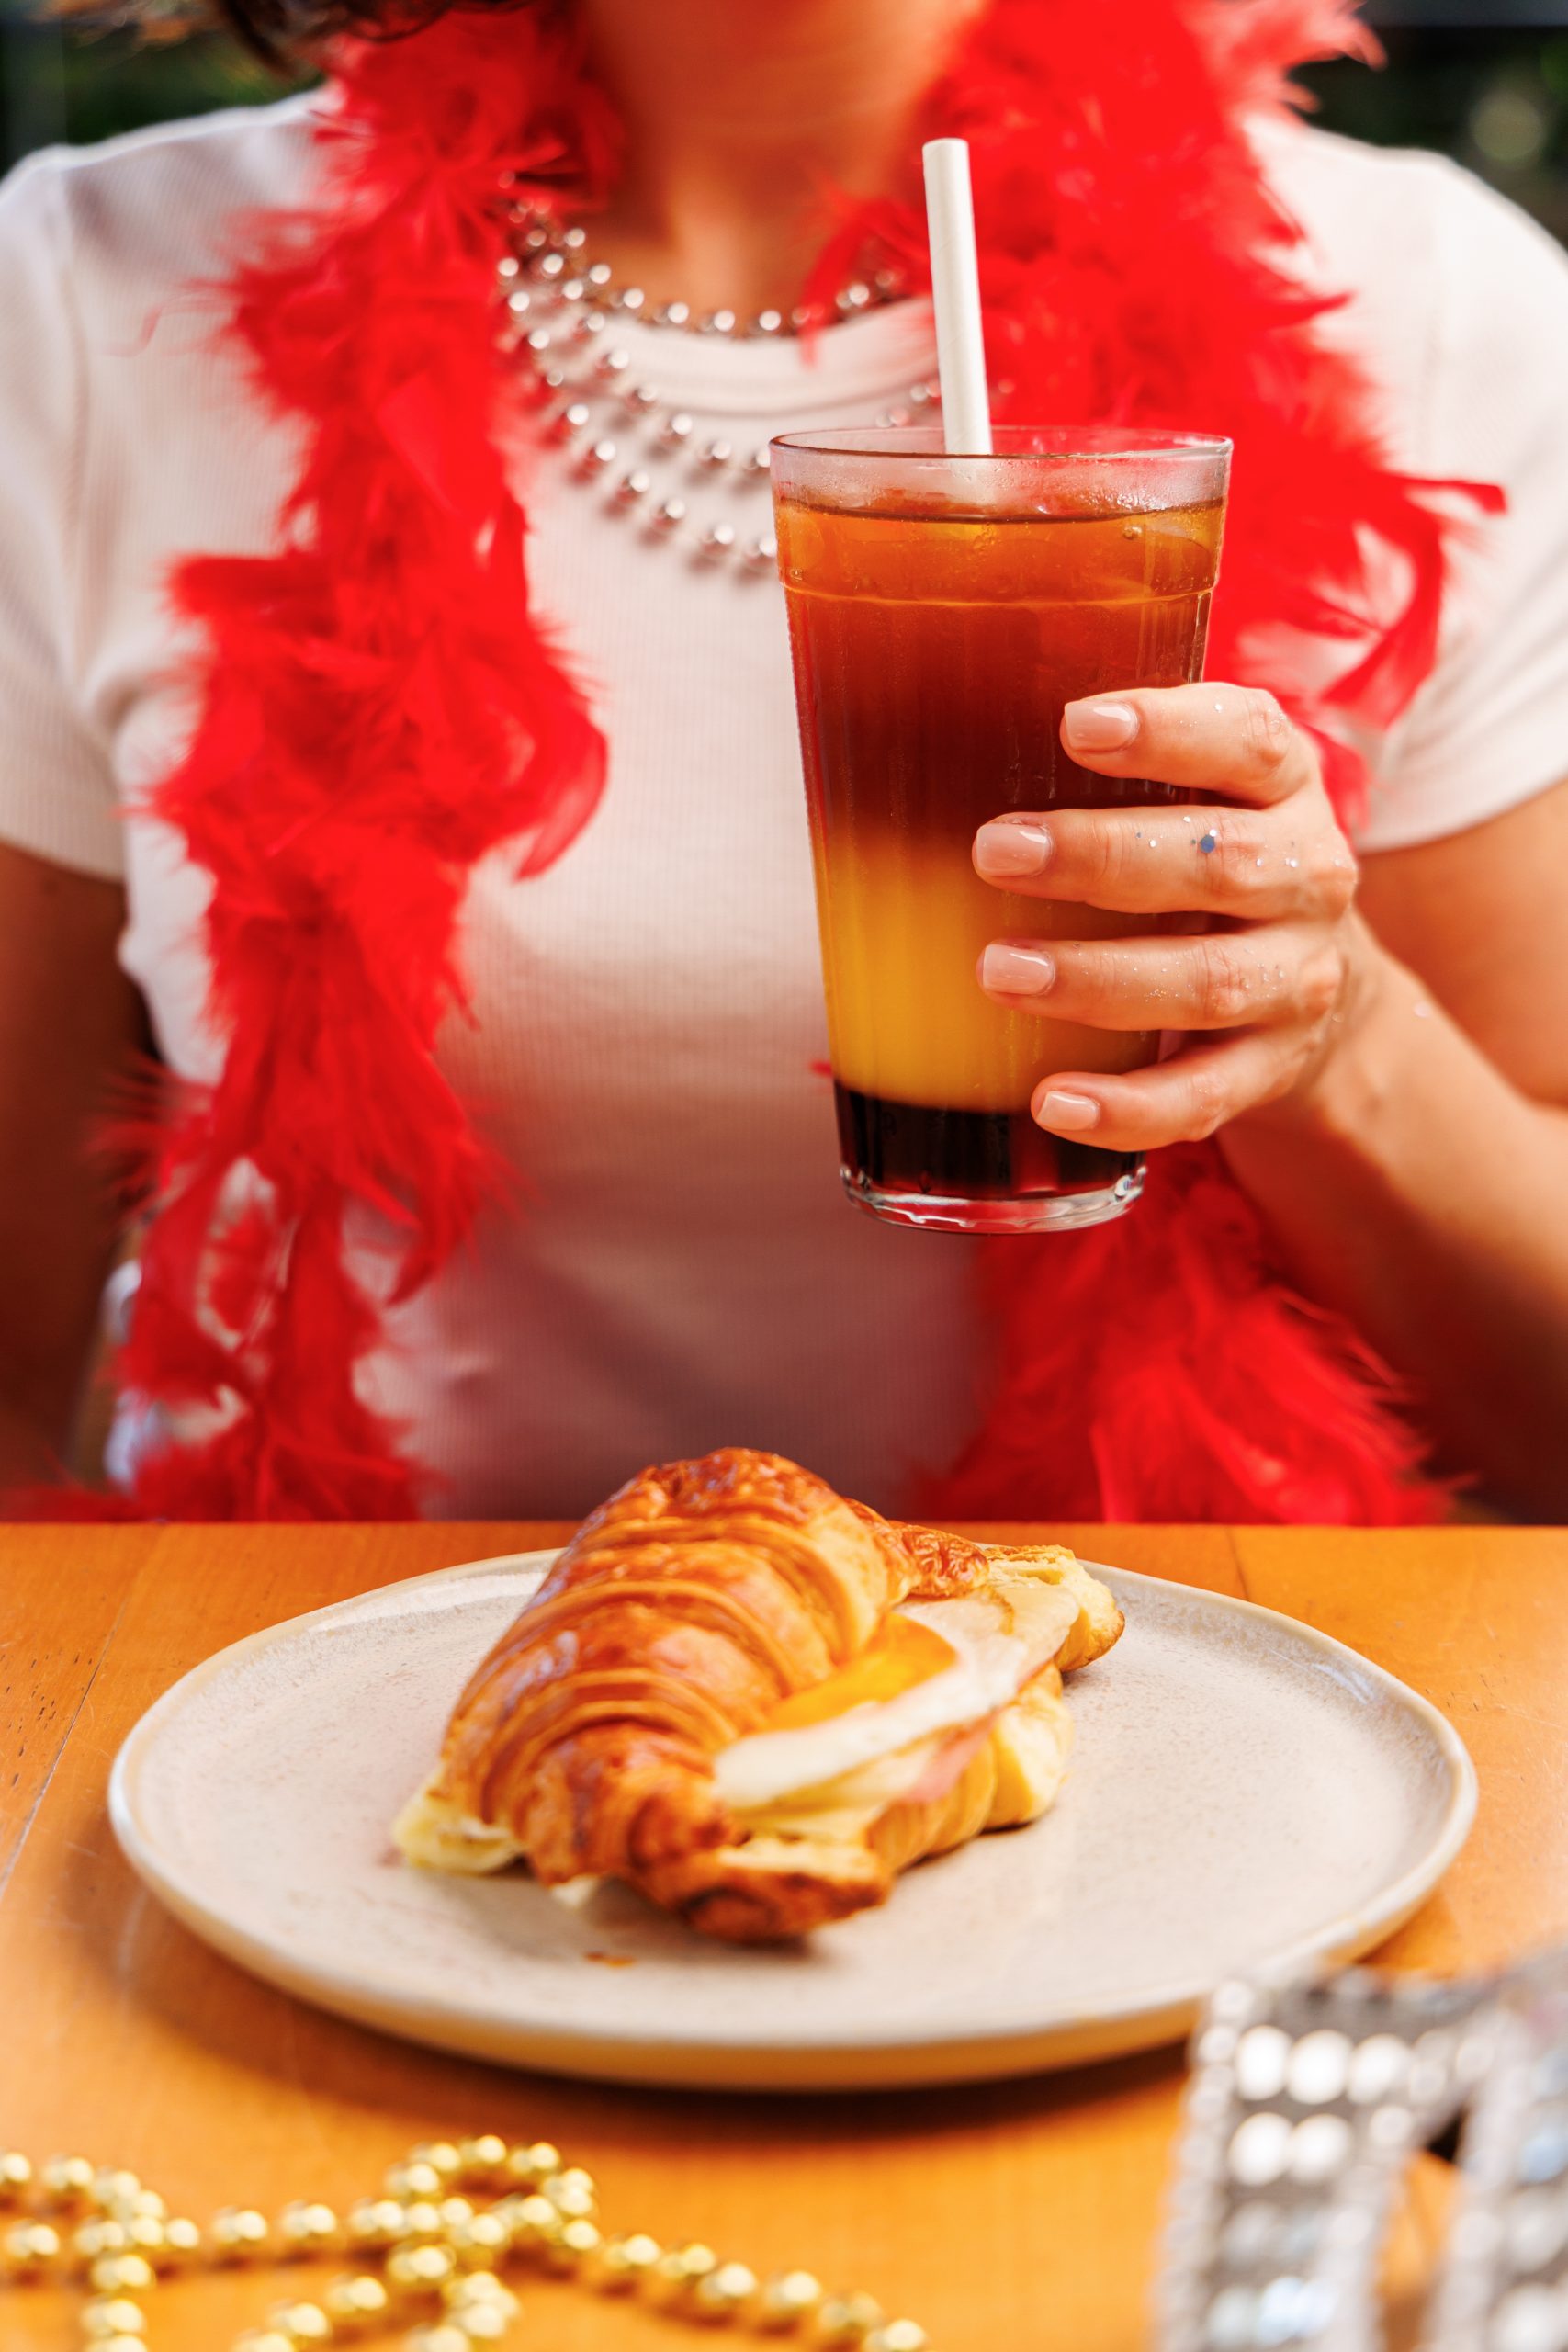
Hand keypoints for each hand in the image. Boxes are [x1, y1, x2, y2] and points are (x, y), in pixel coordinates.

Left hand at [972, 685, 1374, 1149]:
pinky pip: (1202, 1096)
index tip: (1076, 724)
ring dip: (1098, 979)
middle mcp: (1307, 877)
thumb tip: (926, 741)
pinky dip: (1127, 1107)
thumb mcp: (1198, 800)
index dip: (1170, 731)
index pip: (1248, 743)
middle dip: (1102, 858)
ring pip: (1208, 982)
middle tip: (993, 852)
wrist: (1323, 994)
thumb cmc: (1211, 867)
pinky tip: (1051, 1101)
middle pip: (1221, 865)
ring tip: (999, 972)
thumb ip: (1112, 769)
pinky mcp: (1271, 1070)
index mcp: (1284, 788)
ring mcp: (1297, 980)